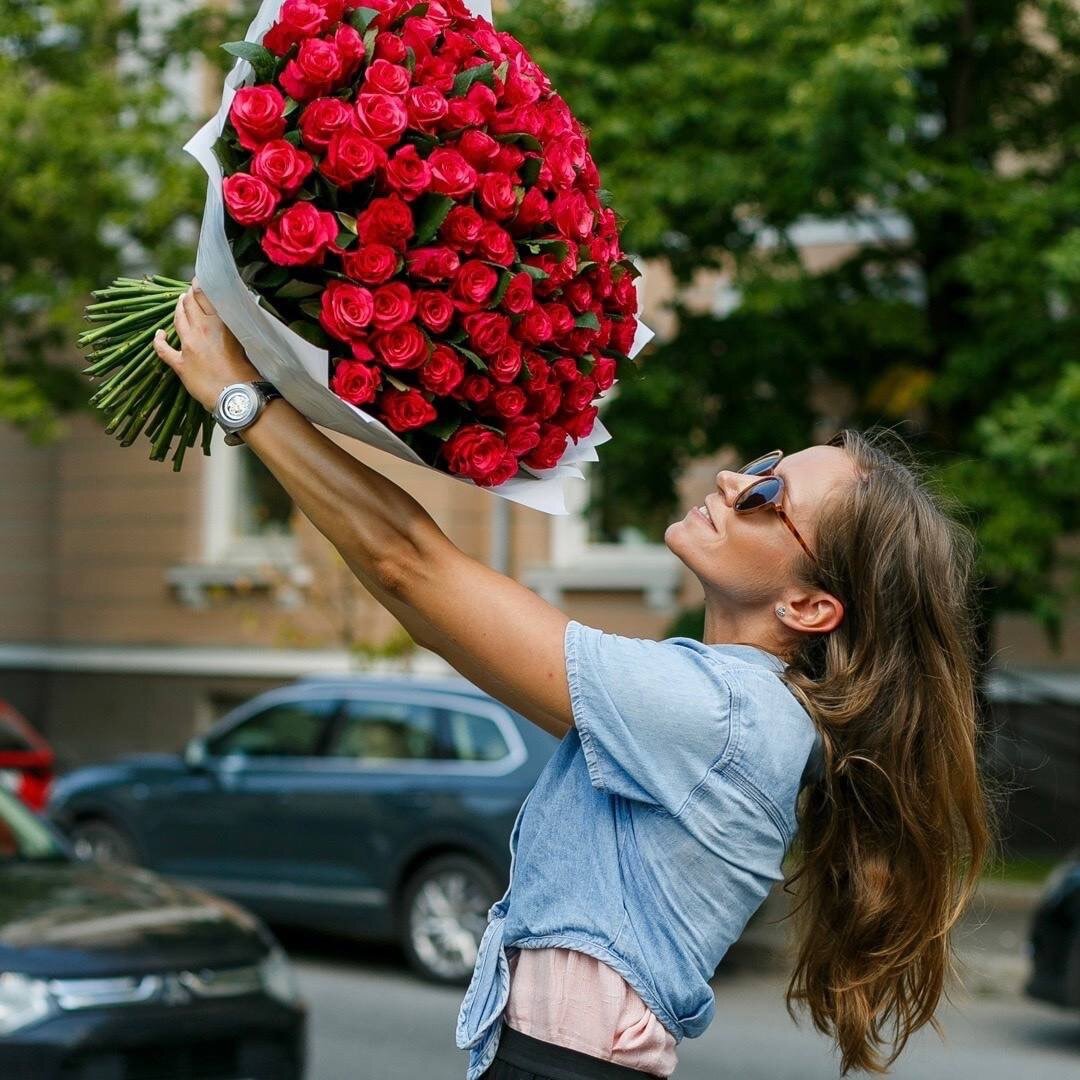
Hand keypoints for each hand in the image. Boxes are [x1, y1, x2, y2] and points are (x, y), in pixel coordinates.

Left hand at [152, 277, 260, 410]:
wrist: (238, 396)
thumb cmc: (249, 372)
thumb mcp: (247, 342)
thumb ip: (238, 326)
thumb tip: (239, 314)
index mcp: (219, 323)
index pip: (204, 295)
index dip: (199, 285)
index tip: (199, 280)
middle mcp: (201, 330)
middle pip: (189, 304)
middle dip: (189, 295)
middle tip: (191, 291)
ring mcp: (188, 346)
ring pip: (178, 319)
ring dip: (178, 308)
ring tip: (180, 302)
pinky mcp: (180, 364)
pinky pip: (163, 349)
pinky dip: (159, 340)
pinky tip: (159, 333)